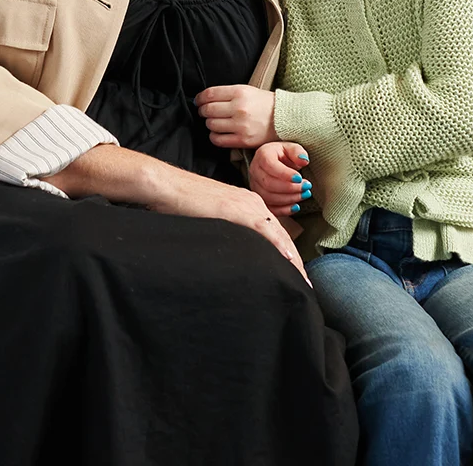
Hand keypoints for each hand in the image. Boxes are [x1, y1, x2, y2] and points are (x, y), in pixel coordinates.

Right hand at [170, 179, 311, 285]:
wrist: (167, 186)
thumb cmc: (182, 203)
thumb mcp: (212, 218)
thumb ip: (228, 231)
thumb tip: (235, 253)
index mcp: (248, 204)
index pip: (275, 233)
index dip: (288, 255)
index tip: (296, 276)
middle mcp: (253, 203)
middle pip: (283, 236)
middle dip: (296, 262)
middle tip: (305, 287)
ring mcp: (247, 205)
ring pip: (279, 235)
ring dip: (293, 260)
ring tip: (302, 284)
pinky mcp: (238, 209)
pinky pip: (266, 231)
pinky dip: (279, 246)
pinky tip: (288, 261)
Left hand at [195, 85, 278, 147]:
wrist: (284, 118)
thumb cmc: (263, 103)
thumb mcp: (247, 90)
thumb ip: (226, 93)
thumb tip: (204, 99)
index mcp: (239, 92)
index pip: (210, 94)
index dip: (200, 98)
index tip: (198, 101)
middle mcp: (239, 108)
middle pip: (208, 110)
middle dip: (203, 111)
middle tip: (205, 112)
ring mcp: (241, 125)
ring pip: (211, 125)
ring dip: (209, 123)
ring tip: (216, 121)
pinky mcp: (243, 140)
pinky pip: (218, 140)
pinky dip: (214, 136)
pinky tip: (219, 132)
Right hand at [249, 141, 312, 216]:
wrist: (276, 161)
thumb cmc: (284, 155)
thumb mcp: (292, 148)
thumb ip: (298, 152)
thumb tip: (303, 160)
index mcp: (263, 155)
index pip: (270, 165)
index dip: (285, 174)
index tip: (299, 178)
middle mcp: (255, 170)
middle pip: (268, 183)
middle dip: (290, 188)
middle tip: (306, 187)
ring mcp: (255, 185)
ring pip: (268, 197)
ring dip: (289, 199)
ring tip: (304, 195)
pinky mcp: (259, 197)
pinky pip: (269, 207)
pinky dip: (283, 210)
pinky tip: (296, 206)